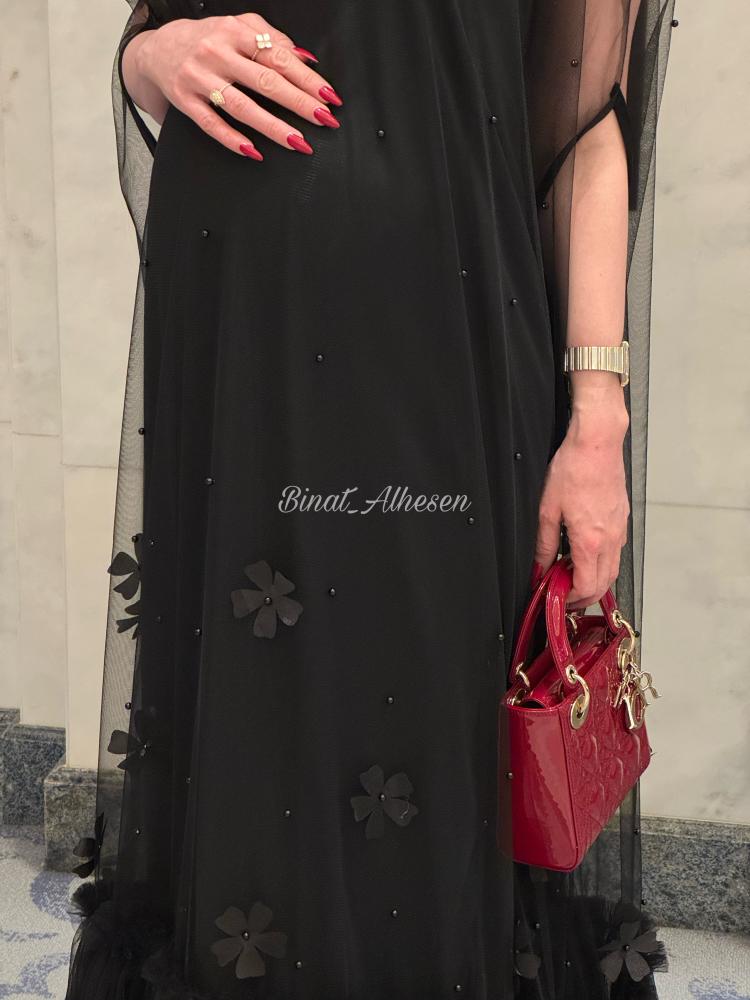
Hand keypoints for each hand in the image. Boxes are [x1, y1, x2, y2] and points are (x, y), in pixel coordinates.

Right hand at [124, 12, 342, 157]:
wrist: (157, 48)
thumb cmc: (208, 39)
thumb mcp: (238, 27)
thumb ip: (272, 38)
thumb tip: (305, 59)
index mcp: (235, 32)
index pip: (278, 57)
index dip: (306, 78)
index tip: (328, 97)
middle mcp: (217, 53)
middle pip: (265, 81)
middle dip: (298, 103)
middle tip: (323, 120)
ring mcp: (200, 78)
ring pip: (241, 106)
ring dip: (272, 126)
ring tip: (297, 141)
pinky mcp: (185, 100)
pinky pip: (211, 124)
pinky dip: (232, 139)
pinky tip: (254, 151)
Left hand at [533, 392, 629, 608]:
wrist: (597, 444)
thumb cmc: (575, 469)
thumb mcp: (548, 510)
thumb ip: (543, 545)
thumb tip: (539, 567)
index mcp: (591, 542)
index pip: (587, 587)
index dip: (572, 600)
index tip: (557, 599)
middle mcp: (611, 540)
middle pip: (604, 585)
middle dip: (584, 597)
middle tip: (563, 596)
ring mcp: (620, 530)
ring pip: (612, 570)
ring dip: (594, 581)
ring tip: (571, 576)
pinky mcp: (623, 520)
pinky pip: (616, 552)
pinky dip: (602, 563)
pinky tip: (585, 555)